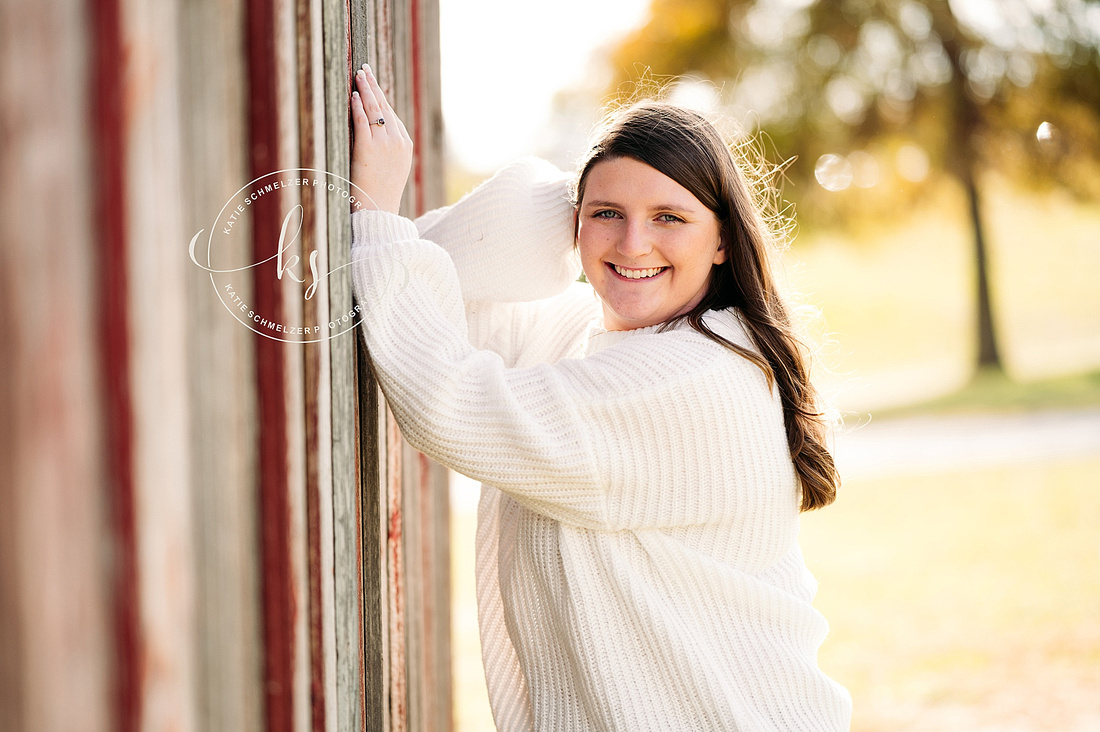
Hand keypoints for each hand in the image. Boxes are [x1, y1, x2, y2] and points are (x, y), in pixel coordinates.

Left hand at [350, 64, 412, 213]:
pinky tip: (354, 95)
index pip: (392, 115)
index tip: (374, 85)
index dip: (382, 97)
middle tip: (365, 70)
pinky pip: (363, 121)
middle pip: (385, 107)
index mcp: (405, 145)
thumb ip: (388, 151)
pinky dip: (359, 106)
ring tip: (359, 75)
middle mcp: (398, 141)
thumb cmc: (381, 194)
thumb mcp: (393, 170)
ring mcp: (385, 144)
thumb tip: (376, 135)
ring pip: (375, 110)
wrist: (379, 210)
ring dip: (366, 89)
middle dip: (374, 86)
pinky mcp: (369, 148)